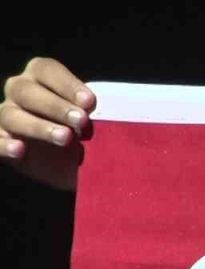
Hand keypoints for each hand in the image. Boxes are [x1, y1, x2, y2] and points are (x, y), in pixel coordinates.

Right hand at [1, 57, 95, 190]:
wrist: (68, 162)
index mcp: (40, 78)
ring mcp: (6, 115)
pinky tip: (20, 150)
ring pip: (12, 115)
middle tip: (81, 121)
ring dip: (38, 126)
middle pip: (27, 91)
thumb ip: (88, 114)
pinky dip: (5, 145)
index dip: (67, 84)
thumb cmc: (80, 130)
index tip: (90, 102)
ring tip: (65, 138)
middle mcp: (19, 92)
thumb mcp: (88, 120)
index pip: (46, 70)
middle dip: (55, 106)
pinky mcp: (0, 140)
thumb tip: (95, 118)